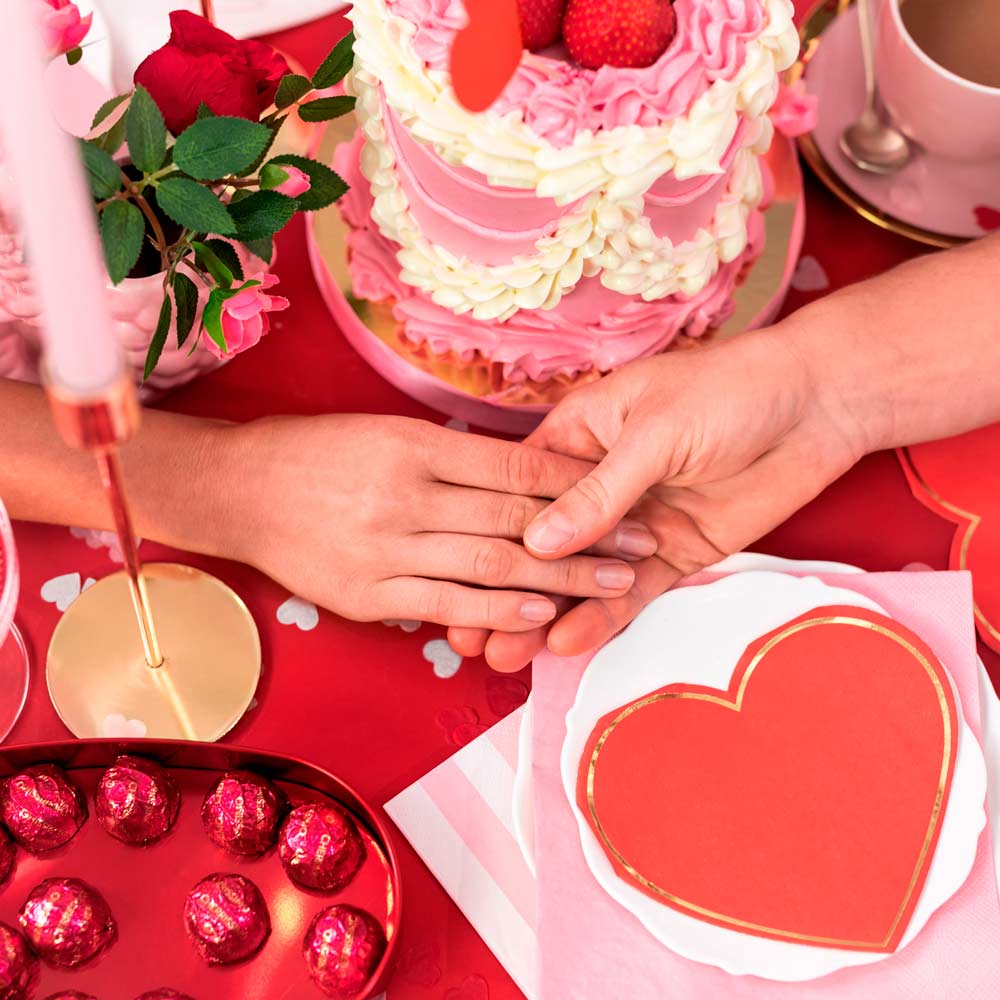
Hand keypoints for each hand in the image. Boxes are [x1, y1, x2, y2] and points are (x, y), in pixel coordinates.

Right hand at [212, 413, 655, 629]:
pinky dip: (498, 611)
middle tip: (642, 544)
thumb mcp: (383, 429)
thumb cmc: (315, 452)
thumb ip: (449, 452)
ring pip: (490, 567)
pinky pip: (446, 605)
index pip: (513, 465)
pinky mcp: (368, 594)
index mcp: (413, 445)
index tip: (623, 490)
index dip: (575, 483)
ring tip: (614, 584)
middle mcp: (405, 496)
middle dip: (587, 534)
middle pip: (515, 519)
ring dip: (560, 579)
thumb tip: (519, 469)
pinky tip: (542, 616)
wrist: (237, 491)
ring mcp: (386, 550)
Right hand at [449, 325, 871, 669]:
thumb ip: (597, 493)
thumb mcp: (654, 432)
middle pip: (545, 547)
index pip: (520, 495)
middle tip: (473, 641)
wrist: (817, 404)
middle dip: (509, 591)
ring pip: (582, 578)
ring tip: (509, 656)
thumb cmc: (728, 391)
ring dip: (546, 615)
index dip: (487, 542)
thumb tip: (535, 545)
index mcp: (580, 438)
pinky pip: (631, 591)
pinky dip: (602, 617)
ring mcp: (636, 523)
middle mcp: (599, 485)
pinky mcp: (675, 551)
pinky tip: (567, 643)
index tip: (455, 585)